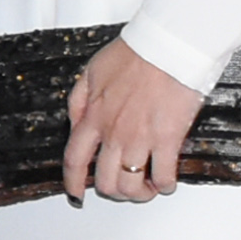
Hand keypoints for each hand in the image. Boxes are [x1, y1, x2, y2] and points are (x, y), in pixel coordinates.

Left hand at [59, 38, 203, 201]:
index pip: (74, 159)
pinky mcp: (167, 138)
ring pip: (131, 185)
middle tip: (123, 188)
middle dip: (113, 191)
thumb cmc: (136, 53)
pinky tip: (166, 181)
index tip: (75, 193)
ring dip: (138, 192)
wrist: (167, 46)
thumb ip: (79, 100)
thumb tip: (76, 120)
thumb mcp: (91, 72)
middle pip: (105, 180)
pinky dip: (164, 184)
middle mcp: (113, 132)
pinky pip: (162, 175)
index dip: (73, 182)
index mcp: (93, 116)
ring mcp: (139, 138)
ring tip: (146, 187)